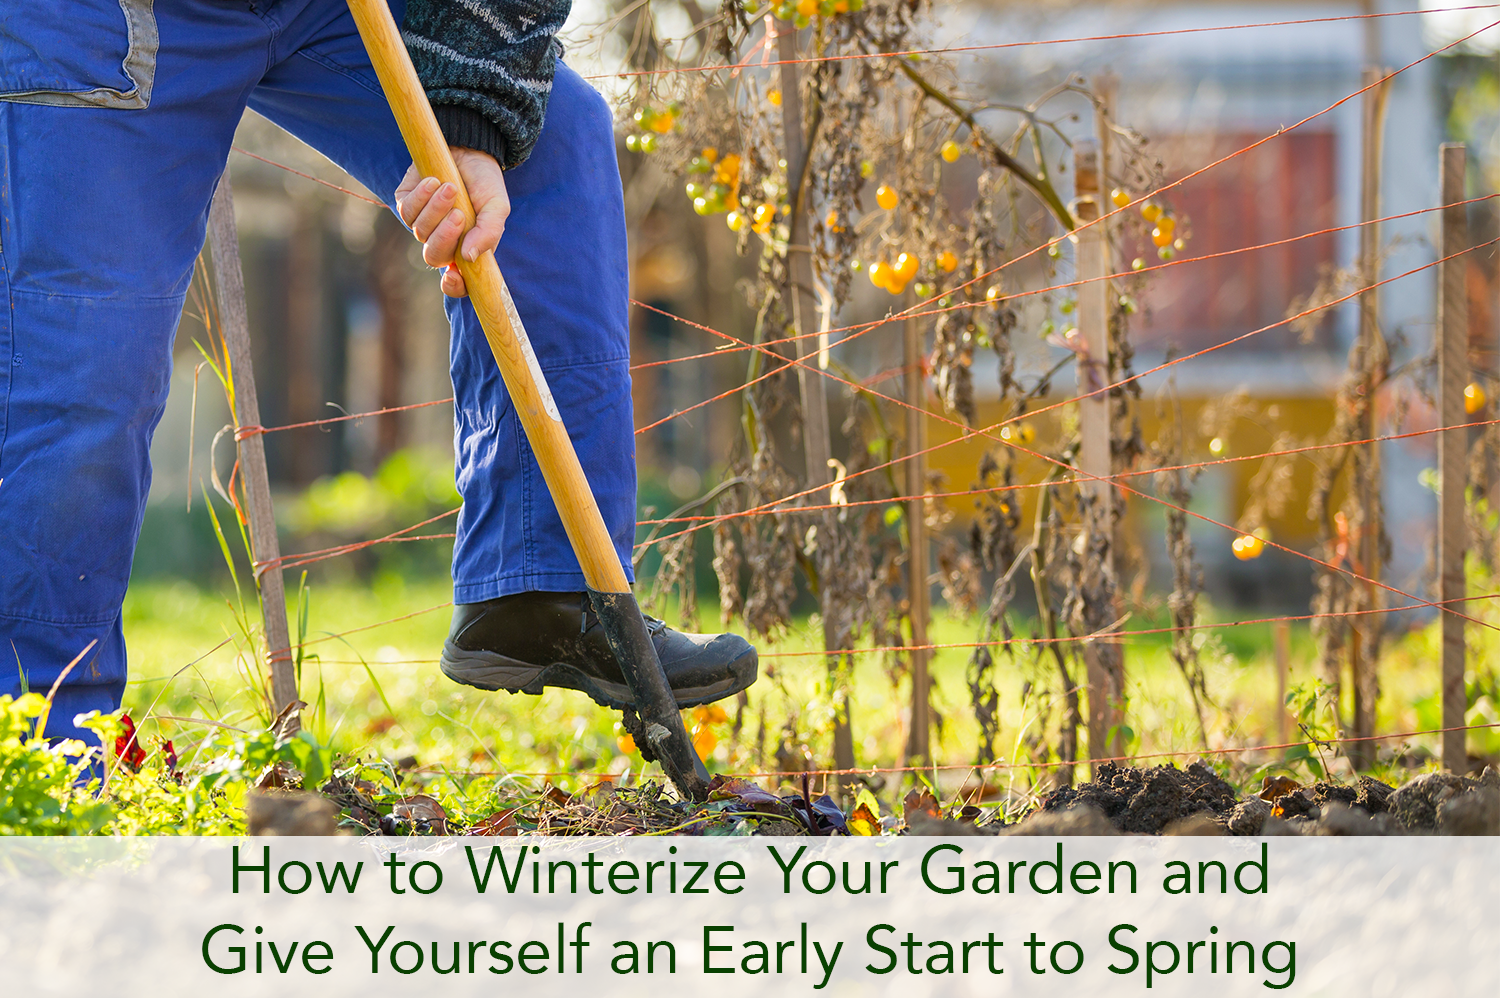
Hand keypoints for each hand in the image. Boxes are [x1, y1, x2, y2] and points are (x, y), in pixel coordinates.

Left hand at [394, 147, 508, 297]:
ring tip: (450, 187)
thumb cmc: (485, 182)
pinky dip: (421, 196)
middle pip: (434, 256)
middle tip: (459, 215)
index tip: (455, 275)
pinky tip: (433, 181)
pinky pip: (407, 210)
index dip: (455, 286)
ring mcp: (423, 223)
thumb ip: (489, 233)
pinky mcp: (406, 203)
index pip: (458, 281)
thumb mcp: (497, 207)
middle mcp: (443, 240)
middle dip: (445, 236)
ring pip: (420, 231)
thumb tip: (470, 258)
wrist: (468, 148)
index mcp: (467, 249)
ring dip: (436, 208)